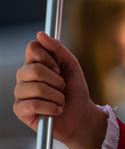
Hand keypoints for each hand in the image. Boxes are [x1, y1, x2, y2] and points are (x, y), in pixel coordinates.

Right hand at [13, 32, 106, 148]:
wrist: (80, 115)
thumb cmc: (74, 89)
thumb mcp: (71, 65)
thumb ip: (57, 49)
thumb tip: (40, 34)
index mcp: (35, 62)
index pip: (32, 48)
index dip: (48, 57)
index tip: (58, 68)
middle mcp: (24, 76)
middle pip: (33, 68)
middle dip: (55, 79)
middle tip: (62, 86)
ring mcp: (21, 93)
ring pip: (35, 88)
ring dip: (56, 95)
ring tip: (60, 100)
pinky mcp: (20, 110)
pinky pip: (33, 104)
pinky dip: (50, 107)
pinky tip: (56, 110)